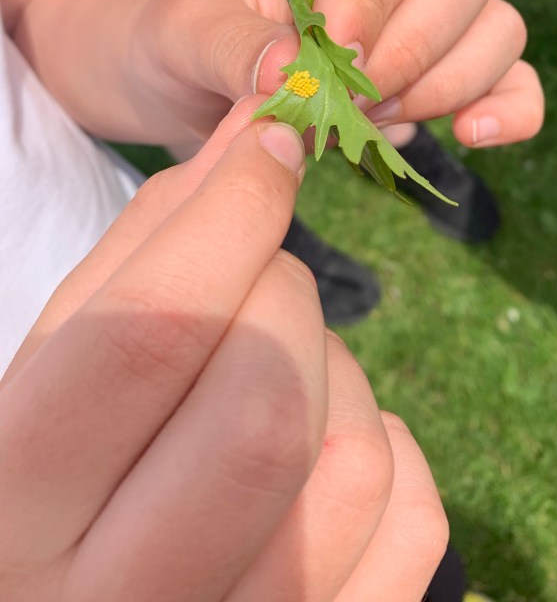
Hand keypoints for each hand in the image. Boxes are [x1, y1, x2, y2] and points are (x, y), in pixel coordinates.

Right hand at [0, 98, 446, 601]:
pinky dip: (392, 445)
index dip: (231, 212)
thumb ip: (150, 245)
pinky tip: (332, 434)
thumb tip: (263, 128)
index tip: (275, 139)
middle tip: (261, 275)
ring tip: (283, 364)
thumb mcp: (60, 363)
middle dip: (287, 291)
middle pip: (265, 403)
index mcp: (14, 517)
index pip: (149, 335)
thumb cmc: (57, 469)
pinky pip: (416, 528)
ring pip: (355, 459)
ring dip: (339, 367)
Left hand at [130, 0, 540, 151]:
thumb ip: (229, 46)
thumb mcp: (181, 33)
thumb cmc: (187, 39)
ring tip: (369, 118)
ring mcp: (434, 9)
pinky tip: (469, 136)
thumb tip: (294, 78)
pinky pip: (515, 80)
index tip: (332, 57)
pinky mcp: (450, 68)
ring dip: (444, 85)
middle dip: (411, 50)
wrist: (197, 82)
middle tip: (345, 99)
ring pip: (498, 25)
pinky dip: (509, 110)